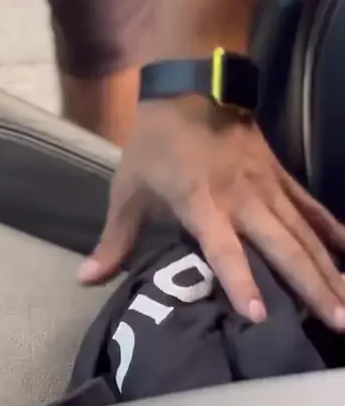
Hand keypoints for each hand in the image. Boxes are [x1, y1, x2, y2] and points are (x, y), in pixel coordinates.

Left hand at [79, 97, 344, 329]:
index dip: (240, 280)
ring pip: (307, 234)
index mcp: (202, 203)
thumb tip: (85, 281)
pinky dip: (333, 232)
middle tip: (341, 323)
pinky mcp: (282, 177)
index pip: (224, 249)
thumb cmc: (156, 142)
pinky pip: (312, 209)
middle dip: (314, 286)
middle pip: (284, 247)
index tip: (260, 315)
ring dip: (331, 269)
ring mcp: (269, 188)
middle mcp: (244, 199)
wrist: (192, 83)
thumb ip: (115, 240)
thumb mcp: (128, 189)